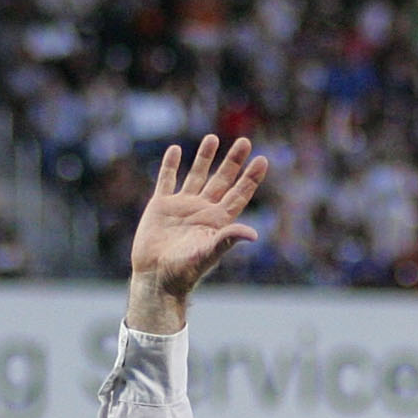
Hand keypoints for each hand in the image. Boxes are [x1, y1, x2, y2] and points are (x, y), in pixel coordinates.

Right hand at [127, 136, 268, 332]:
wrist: (155, 278)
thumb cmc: (184, 271)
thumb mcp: (208, 254)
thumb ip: (228, 240)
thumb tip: (253, 234)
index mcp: (217, 221)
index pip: (239, 194)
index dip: (251, 178)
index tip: (262, 159)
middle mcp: (202, 210)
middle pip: (222, 180)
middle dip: (233, 162)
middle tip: (245, 141)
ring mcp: (182, 207)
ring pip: (197, 176)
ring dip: (205, 158)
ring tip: (213, 138)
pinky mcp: (161, 206)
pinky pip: (166, 180)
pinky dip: (170, 165)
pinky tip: (176, 150)